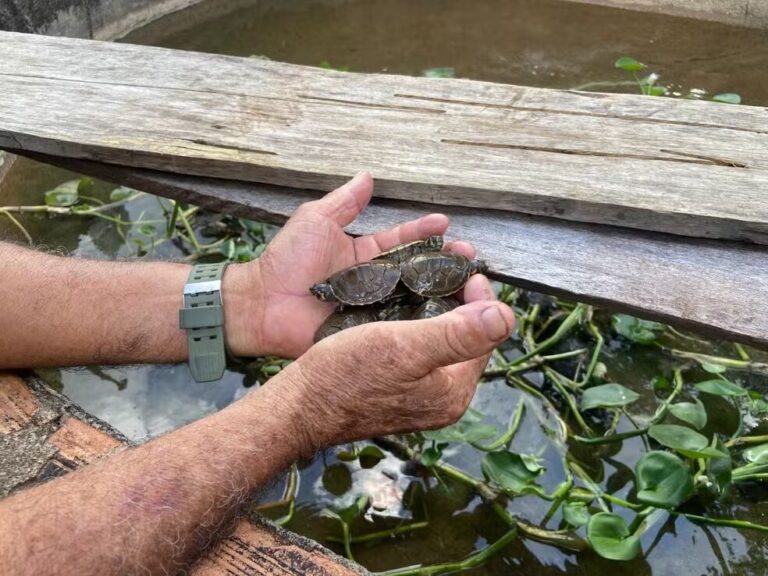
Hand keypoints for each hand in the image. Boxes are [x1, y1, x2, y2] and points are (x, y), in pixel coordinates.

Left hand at [226, 172, 474, 357]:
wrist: (264, 304)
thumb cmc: (286, 261)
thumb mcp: (316, 220)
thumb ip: (344, 202)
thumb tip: (368, 175)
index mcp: (364, 255)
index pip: (402, 240)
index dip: (423, 230)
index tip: (446, 222)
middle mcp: (374, 282)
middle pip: (416, 271)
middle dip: (444, 262)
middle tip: (469, 256)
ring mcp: (373, 309)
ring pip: (414, 300)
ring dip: (441, 292)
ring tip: (468, 285)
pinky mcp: (368, 333)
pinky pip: (398, 328)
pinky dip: (422, 324)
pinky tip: (446, 319)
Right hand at [275, 276, 514, 451]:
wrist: (298, 406)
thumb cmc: (346, 375)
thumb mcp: (405, 346)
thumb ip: (458, 333)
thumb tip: (506, 317)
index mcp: (452, 392)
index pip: (485, 339)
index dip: (482, 301)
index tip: (470, 271)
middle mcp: (440, 400)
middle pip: (464, 342)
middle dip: (461, 304)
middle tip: (449, 269)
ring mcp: (416, 398)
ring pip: (439, 344)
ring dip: (438, 310)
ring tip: (427, 279)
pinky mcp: (393, 391)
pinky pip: (417, 351)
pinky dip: (417, 325)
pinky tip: (402, 306)